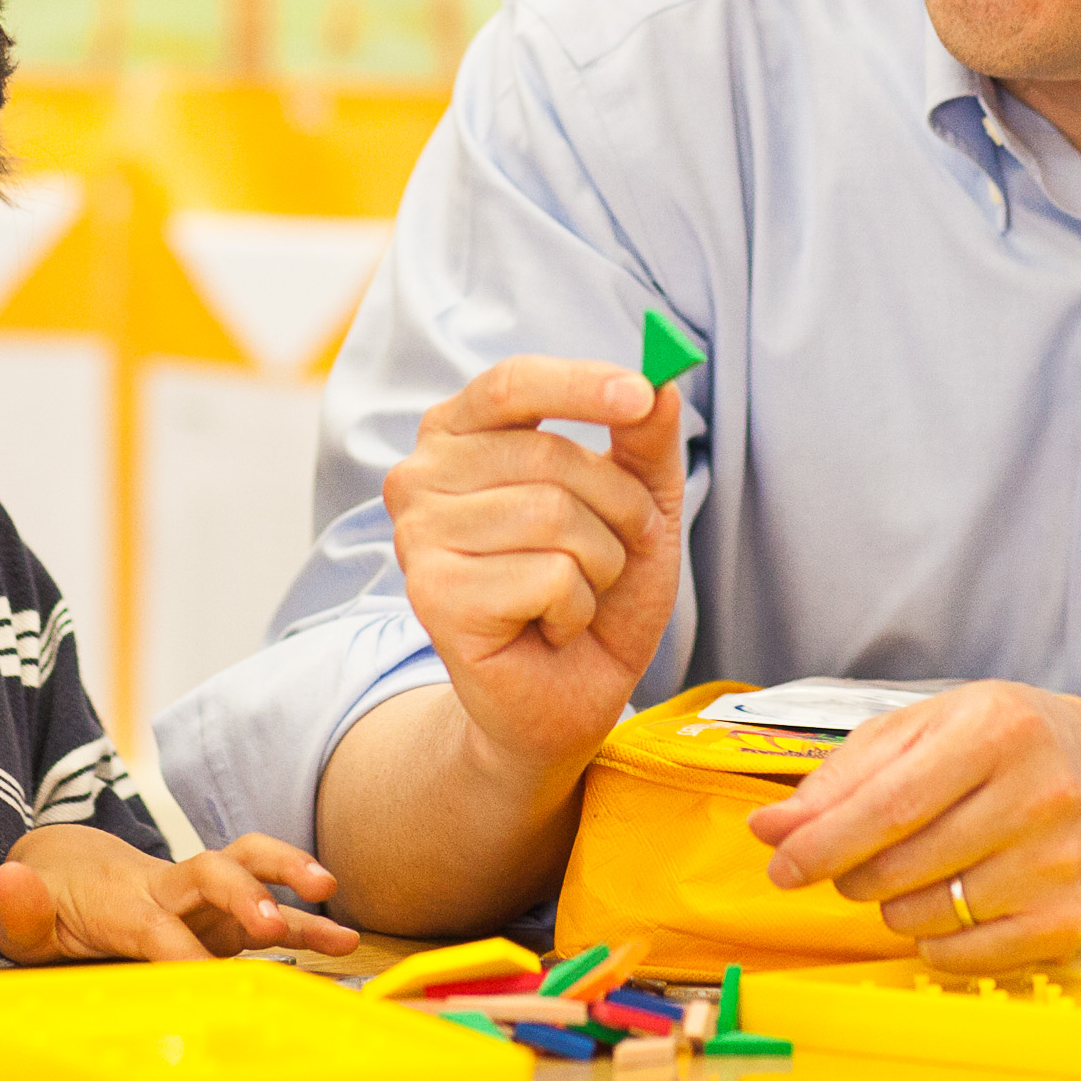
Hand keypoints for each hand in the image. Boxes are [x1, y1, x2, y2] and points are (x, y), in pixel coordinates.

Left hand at [0, 826, 361, 963]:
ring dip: (289, 880)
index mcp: (121, 899)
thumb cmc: (48, 902)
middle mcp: (167, 886)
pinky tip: (341, 938)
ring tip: (335, 904)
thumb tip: (11, 880)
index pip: (156, 924)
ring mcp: (197, 894)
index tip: (202, 979)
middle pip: (210, 873)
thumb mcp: (21, 914)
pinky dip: (302, 914)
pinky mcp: (217, 909)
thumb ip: (20, 906)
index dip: (179, 951)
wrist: (68, 864)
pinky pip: (264, 904)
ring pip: (248, 869)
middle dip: (242, 894)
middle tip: (268, 925)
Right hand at [383, 356, 686, 780]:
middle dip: (616, 509)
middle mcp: (422, 475)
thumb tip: (661, 384)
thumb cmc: (593, 591)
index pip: (514, 383)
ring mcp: (419, 535)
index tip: (642, 393)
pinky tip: (551, 628)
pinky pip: (549, 576)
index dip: (580, 383)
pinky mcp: (434, 594)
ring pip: (555, 516)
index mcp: (459, 434)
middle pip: (552, 457)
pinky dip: (576, 608)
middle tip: (612, 556)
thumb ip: (646, 443)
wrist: (566, 697)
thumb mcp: (637, 507)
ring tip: (576, 595)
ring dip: (599, 565)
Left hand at [747, 682, 1080, 970]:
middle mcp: (1040, 795)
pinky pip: (962, 956)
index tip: (780, 866)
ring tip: (923, 866)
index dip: (822, 843)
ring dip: (894, 904)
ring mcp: (1059, 864)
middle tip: (860, 858)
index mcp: (997, 730)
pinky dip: (933, 940)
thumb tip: (770, 831)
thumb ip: (842, 778)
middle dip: (853, 873)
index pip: (890, 806)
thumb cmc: (1002, 745)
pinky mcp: (1069, 921)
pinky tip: (953, 899)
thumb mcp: (923, 730)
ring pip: (924, 917)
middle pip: (900, 866)